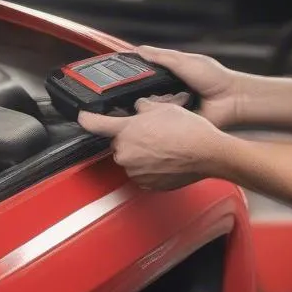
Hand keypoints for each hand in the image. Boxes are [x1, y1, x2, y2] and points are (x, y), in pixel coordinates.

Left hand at [78, 99, 231, 190]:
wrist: (208, 153)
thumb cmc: (188, 130)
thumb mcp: (162, 108)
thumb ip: (142, 107)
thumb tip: (137, 109)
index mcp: (126, 131)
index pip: (93, 124)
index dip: (86, 118)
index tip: (82, 116)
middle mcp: (126, 153)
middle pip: (117, 143)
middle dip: (130, 137)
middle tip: (150, 132)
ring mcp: (135, 171)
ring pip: (130, 158)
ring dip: (140, 152)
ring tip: (162, 145)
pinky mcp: (146, 184)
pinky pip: (141, 172)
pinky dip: (149, 166)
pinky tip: (165, 158)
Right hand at [134, 45, 240, 128]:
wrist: (231, 100)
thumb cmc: (212, 77)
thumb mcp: (184, 61)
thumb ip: (161, 57)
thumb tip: (136, 50)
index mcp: (170, 74)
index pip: (145, 74)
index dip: (132, 74)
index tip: (117, 73)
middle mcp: (168, 91)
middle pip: (144, 92)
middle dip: (138, 91)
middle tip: (128, 90)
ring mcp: (171, 107)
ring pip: (150, 106)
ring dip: (153, 102)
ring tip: (161, 98)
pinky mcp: (176, 122)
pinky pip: (162, 120)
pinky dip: (162, 115)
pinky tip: (165, 110)